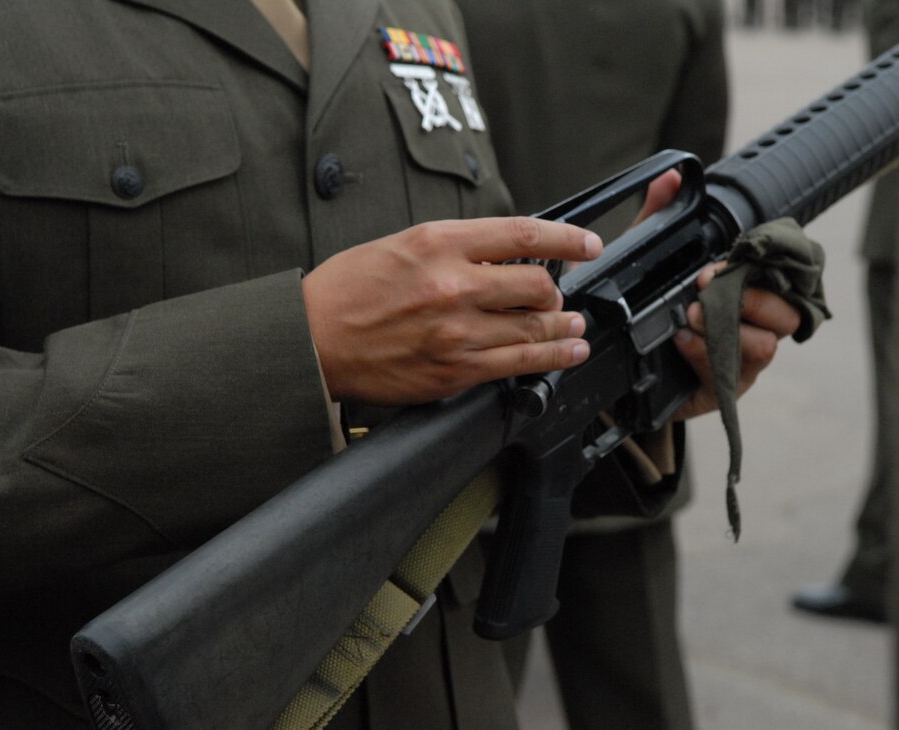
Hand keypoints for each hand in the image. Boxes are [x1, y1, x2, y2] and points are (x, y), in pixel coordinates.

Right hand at [301, 218, 601, 405]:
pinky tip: (568, 351)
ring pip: (534, 328)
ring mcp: (457, 331)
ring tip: (572, 326)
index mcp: (439, 242)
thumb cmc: (347, 290)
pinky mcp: (455, 370)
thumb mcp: (402, 244)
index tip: (587, 243)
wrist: (310, 340)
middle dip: (556, 291)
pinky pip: (519, 364)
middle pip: (538, 285)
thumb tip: (507, 255)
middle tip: (557, 295)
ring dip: (563, 327)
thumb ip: (456, 247)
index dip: (567, 239)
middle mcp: (454, 284)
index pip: (524, 234)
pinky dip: (553, 357)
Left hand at [632, 168, 801, 420]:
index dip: (758, 268)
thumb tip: (672, 177)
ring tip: (689, 319)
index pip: (780, 275)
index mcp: (744, 290)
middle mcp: (752, 325)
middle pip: (788, 313)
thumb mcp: (642, 258)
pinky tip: (681, 344)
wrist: (609, 362)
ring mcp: (742, 360)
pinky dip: (706, 356)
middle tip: (703, 291)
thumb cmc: (637, 307)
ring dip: (727, 329)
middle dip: (750, 299)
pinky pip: (732, 375)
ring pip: (766, 345)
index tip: (713, 267)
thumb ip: (657, 217)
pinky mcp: (723, 389)